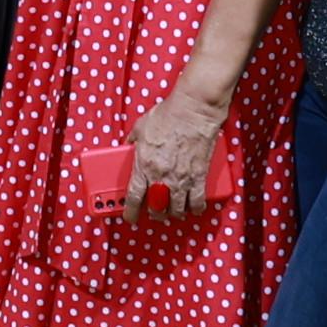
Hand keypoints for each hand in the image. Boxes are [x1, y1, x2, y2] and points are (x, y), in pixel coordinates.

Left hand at [122, 90, 227, 218]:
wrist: (193, 109)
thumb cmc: (168, 114)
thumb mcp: (140, 126)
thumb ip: (132, 141)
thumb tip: (128, 146)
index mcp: (144, 165)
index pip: (134, 197)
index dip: (130, 212)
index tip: (130, 217)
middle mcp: (161, 176)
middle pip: (156, 208)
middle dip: (154, 213)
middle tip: (154, 212)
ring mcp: (181, 178)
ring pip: (177, 209)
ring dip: (173, 213)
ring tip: (172, 211)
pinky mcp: (199, 176)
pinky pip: (197, 201)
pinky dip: (195, 208)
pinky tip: (193, 208)